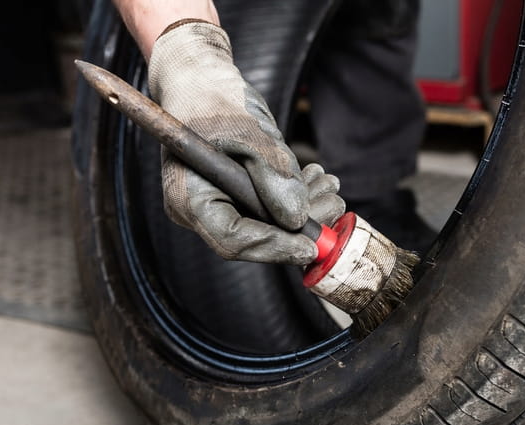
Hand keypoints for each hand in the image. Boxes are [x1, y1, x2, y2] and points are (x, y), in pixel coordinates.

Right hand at [148, 21, 344, 264]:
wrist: (200, 78)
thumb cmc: (213, 98)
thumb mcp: (249, 133)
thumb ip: (274, 177)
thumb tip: (298, 220)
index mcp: (190, 200)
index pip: (233, 240)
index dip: (275, 246)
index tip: (311, 245)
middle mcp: (201, 210)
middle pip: (254, 238)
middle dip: (298, 226)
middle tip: (334, 206)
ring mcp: (217, 204)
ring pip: (266, 223)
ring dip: (304, 209)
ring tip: (330, 185)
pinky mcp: (235, 196)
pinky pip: (268, 207)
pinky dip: (294, 196)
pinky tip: (316, 178)